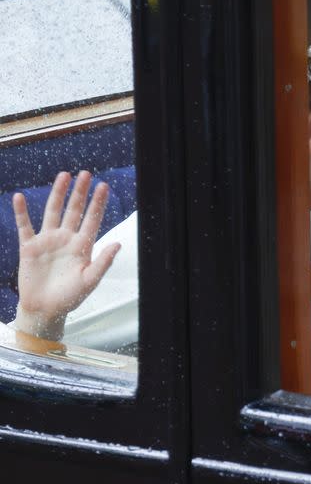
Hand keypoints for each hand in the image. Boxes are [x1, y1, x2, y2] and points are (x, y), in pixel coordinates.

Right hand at [12, 171, 119, 341]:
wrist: (45, 309)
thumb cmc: (69, 297)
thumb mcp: (89, 281)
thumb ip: (103, 262)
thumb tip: (117, 244)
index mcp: (82, 246)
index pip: (92, 219)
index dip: (97, 203)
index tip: (104, 186)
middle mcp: (66, 239)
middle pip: (73, 210)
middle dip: (80, 192)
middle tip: (86, 174)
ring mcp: (48, 241)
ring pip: (52, 212)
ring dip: (57, 194)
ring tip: (64, 176)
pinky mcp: (29, 247)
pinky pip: (24, 226)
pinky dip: (21, 212)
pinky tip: (19, 197)